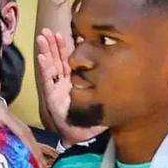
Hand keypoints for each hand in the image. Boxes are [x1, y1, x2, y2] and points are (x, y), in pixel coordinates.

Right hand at [0, 90, 44, 165]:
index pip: (13, 128)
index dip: (23, 143)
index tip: (27, 158)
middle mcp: (0, 109)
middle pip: (23, 131)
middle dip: (32, 148)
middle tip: (38, 165)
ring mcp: (2, 111)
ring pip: (24, 133)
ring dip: (33, 149)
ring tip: (39, 165)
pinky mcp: (1, 115)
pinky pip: (19, 133)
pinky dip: (28, 145)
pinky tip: (33, 157)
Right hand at [36, 28, 106, 145]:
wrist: (82, 137)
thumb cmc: (93, 119)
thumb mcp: (104, 98)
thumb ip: (108, 86)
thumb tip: (126, 70)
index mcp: (75, 81)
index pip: (69, 60)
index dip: (65, 47)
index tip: (63, 32)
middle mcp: (63, 83)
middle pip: (57, 60)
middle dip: (52, 44)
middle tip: (48, 30)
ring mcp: (56, 89)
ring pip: (50, 66)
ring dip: (45, 51)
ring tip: (42, 37)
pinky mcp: (52, 97)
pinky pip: (48, 80)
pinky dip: (44, 68)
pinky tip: (41, 56)